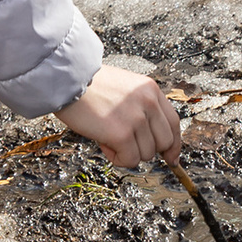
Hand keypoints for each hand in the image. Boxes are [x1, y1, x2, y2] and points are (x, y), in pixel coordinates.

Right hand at [54, 64, 181, 169]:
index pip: (173, 123)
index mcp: (151, 89)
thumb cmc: (89, 86)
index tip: (171, 158)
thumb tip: (150, 139)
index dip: (173, 144)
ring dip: (127, 152)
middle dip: (146, 149)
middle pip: (164, 142)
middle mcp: (148, 102)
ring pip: (146, 154)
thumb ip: (141, 108)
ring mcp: (137, 118)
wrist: (67, 81)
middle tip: (126, 145)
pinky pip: (130, 160)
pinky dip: (116, 158)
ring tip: (107, 137)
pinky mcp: (122, 134)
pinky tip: (103, 143)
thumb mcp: (125, 88)